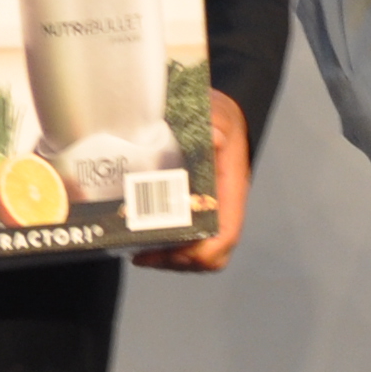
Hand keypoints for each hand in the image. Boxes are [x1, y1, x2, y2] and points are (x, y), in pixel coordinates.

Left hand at [134, 94, 249, 273]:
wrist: (215, 111)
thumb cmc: (217, 115)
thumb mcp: (216, 113)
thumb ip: (215, 123)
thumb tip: (214, 137)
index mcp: (232, 190)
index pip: (225, 236)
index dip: (198, 251)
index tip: (165, 246)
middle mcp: (224, 208)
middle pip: (211, 256)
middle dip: (177, 260)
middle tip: (143, 253)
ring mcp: (211, 213)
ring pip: (198, 256)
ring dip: (169, 259)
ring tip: (138, 251)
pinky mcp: (196, 213)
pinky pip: (187, 244)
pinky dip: (166, 250)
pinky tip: (142, 240)